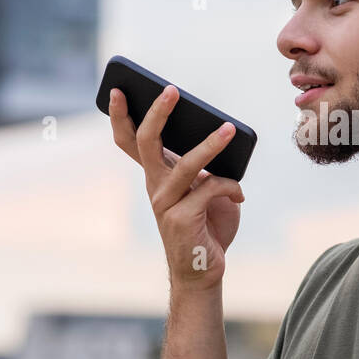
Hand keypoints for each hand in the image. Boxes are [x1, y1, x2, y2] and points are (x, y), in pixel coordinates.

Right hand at [108, 86, 244, 289]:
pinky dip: (230, 187)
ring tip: (229, 129)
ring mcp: (165, 203)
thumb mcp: (206, 189)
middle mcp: (155, 186)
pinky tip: (239, 195)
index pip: (130, 141)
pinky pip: (210, 189)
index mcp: (157, 176)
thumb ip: (206, 167)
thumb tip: (221, 137)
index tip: (118, 89)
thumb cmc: (207, 225)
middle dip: (157, 113)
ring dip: (210, 145)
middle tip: (172, 91)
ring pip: (185, 164)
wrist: (204, 270)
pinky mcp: (181, 219)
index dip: (120, 116)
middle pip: (146, 142)